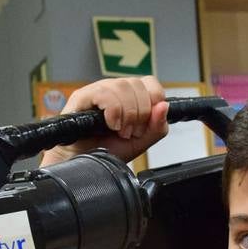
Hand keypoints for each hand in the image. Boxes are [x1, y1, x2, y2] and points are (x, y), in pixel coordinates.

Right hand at [40, 77, 168, 166]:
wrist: (82, 164)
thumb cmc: (106, 152)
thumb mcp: (140, 144)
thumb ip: (157, 127)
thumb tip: (164, 106)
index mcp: (130, 97)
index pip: (151, 84)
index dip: (154, 101)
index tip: (146, 122)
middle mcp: (115, 90)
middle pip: (138, 85)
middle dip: (140, 113)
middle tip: (131, 132)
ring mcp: (99, 90)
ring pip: (123, 87)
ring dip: (127, 114)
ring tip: (119, 131)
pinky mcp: (82, 96)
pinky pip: (104, 93)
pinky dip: (113, 111)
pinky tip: (110, 124)